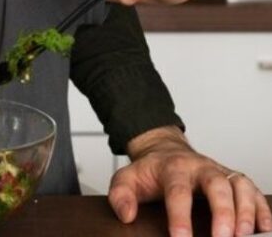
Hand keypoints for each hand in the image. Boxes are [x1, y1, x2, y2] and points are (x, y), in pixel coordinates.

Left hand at [108, 126, 271, 236]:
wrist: (164, 151)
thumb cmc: (149, 171)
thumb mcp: (126, 178)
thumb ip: (121, 195)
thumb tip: (126, 215)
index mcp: (172, 168)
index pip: (178, 192)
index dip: (180, 217)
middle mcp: (200, 168)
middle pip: (217, 185)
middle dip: (222, 213)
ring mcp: (220, 172)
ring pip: (239, 186)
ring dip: (245, 212)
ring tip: (244, 236)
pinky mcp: (234, 179)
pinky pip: (253, 190)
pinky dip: (261, 208)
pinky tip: (264, 228)